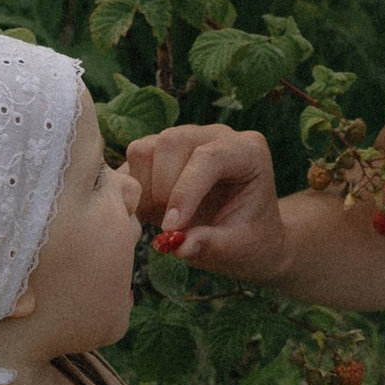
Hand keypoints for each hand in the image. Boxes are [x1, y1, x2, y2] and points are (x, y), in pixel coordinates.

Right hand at [126, 124, 288, 278]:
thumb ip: (211, 245)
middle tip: (170, 226)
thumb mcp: (238, 249)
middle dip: (163, 189)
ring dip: (147, 189)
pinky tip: (153, 211)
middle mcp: (217, 136)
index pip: (209, 157)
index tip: (171, 228)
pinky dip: (136, 187)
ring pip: (147, 148)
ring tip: (162, 218)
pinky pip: (135, 158)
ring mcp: (188, 137)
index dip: (185, 191)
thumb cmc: (249, 239)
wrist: (243, 234)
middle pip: (172, 143)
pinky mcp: (164, 149)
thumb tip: (179, 246)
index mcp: (248, 152)